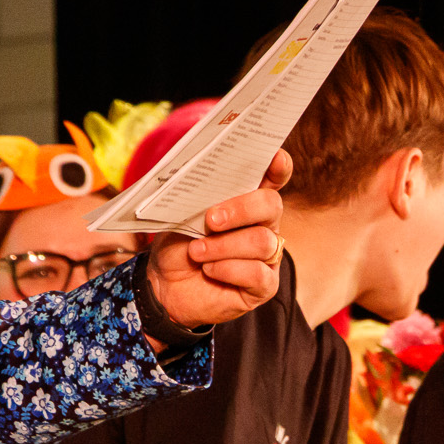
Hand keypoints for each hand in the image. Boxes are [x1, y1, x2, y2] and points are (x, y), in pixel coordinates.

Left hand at [146, 151, 291, 329]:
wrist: (164, 285)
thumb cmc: (177, 245)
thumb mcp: (181, 216)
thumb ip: (199, 196)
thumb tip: (204, 179)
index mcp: (246, 201)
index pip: (272, 178)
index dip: (278, 167)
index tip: (275, 158)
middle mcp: (263, 225)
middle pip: (271, 206)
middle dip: (241, 209)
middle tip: (211, 219)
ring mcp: (266, 256)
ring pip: (262, 242)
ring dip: (224, 246)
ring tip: (197, 252)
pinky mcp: (264, 285)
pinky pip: (258, 273)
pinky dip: (228, 270)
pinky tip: (210, 270)